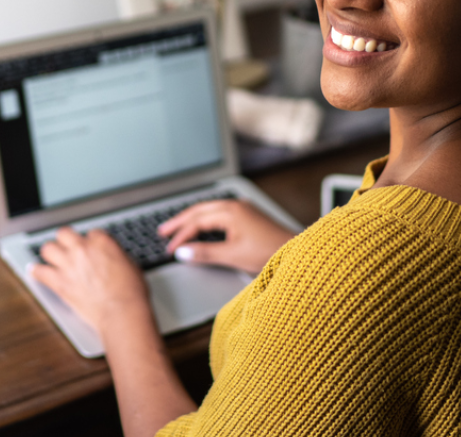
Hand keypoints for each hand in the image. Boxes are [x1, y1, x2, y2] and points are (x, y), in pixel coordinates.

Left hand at [29, 227, 150, 333]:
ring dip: (50, 253)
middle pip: (64, 233)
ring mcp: (68, 265)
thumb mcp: (130, 265)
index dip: (90, 242)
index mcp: (102, 242)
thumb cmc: (130, 292)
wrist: (121, 312)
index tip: (89, 249)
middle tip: (66, 247)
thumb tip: (111, 258)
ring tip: (51, 258)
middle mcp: (82, 249)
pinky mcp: (59, 282)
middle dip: (65, 240)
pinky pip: (39, 272)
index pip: (90, 233)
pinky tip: (34, 271)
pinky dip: (36, 272)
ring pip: (47, 248)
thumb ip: (115, 256)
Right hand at [159, 200, 296, 273]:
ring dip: (192, 220)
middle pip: (199, 210)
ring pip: (209, 210)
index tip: (170, 249)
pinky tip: (201, 228)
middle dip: (180, 221)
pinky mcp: (248, 216)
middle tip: (162, 231)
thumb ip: (205, 253)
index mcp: (230, 211)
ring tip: (176, 228)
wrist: (298, 253)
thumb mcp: (233, 255)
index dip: (181, 236)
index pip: (196, 222)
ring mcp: (242, 208)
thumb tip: (182, 253)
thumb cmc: (270, 253)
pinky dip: (205, 221)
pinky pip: (219, 213)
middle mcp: (235, 205)